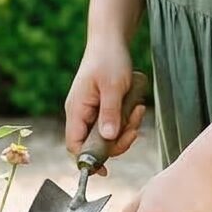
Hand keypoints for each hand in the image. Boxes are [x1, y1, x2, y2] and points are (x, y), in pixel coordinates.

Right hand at [64, 47, 148, 161]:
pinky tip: (135, 107)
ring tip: (137, 109)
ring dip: (125, 129)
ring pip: (108, 136)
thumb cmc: (109, 59)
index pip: (74, 146)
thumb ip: (110, 113)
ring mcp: (91, 111)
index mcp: (76, 110)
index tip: (106, 171)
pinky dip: (126, 121)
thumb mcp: (113, 86)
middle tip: (134, 126)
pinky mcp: (102, 108)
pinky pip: (114, 124)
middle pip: (95, 145)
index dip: (87, 161)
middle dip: (118, 141)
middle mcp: (80, 114)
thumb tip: (109, 139)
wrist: (110, 40)